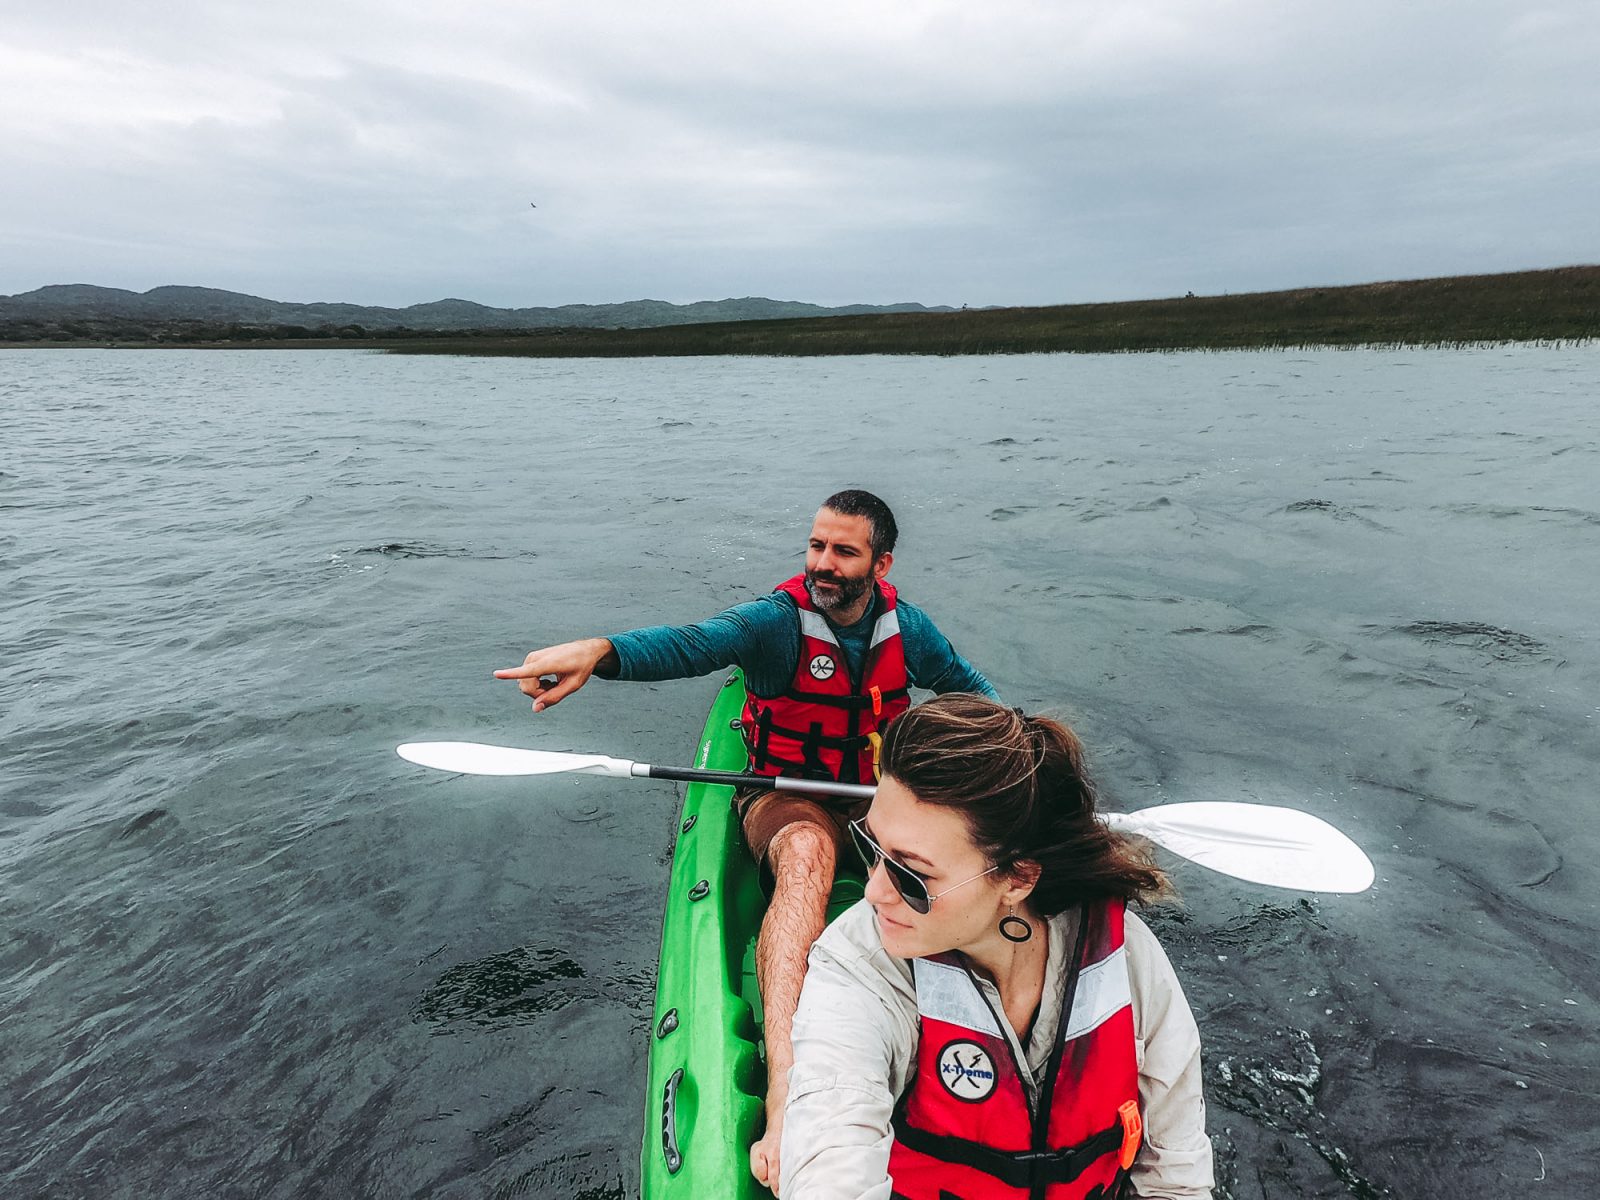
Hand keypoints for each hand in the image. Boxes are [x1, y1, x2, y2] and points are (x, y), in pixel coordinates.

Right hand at [493, 638, 615, 711]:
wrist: (585, 650)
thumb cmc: (581, 667)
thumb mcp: (573, 686)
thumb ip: (554, 697)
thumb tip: (535, 708)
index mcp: (548, 664)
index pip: (526, 671)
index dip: (510, 674)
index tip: (496, 674)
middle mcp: (535, 659)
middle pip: (526, 687)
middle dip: (537, 695)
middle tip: (555, 690)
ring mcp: (531, 658)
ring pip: (525, 684)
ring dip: (538, 689)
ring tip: (554, 683)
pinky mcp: (530, 659)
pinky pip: (526, 679)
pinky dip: (537, 684)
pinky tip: (549, 680)